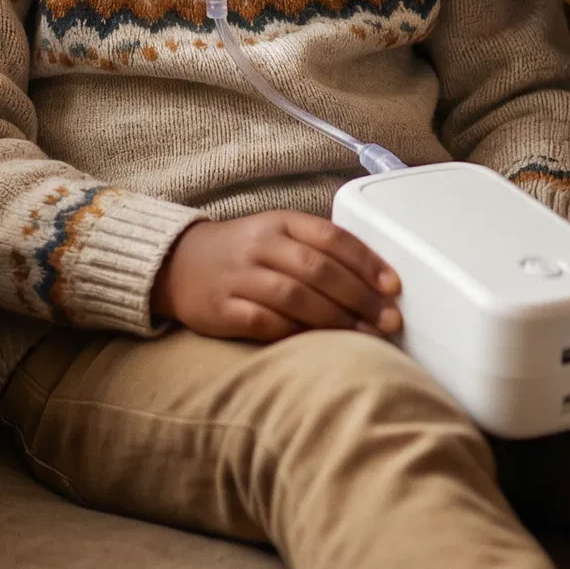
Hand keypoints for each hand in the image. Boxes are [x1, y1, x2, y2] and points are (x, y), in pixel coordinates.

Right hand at [152, 211, 402, 342]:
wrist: (176, 264)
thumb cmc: (241, 253)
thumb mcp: (277, 235)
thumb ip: (317, 250)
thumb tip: (373, 281)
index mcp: (279, 222)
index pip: (331, 237)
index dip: (366, 262)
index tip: (393, 286)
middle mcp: (260, 244)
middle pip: (318, 269)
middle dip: (360, 297)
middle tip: (389, 319)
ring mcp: (239, 276)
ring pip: (294, 296)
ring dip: (335, 319)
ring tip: (364, 336)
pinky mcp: (222, 309)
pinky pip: (264, 323)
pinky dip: (295, 333)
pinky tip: (319, 346)